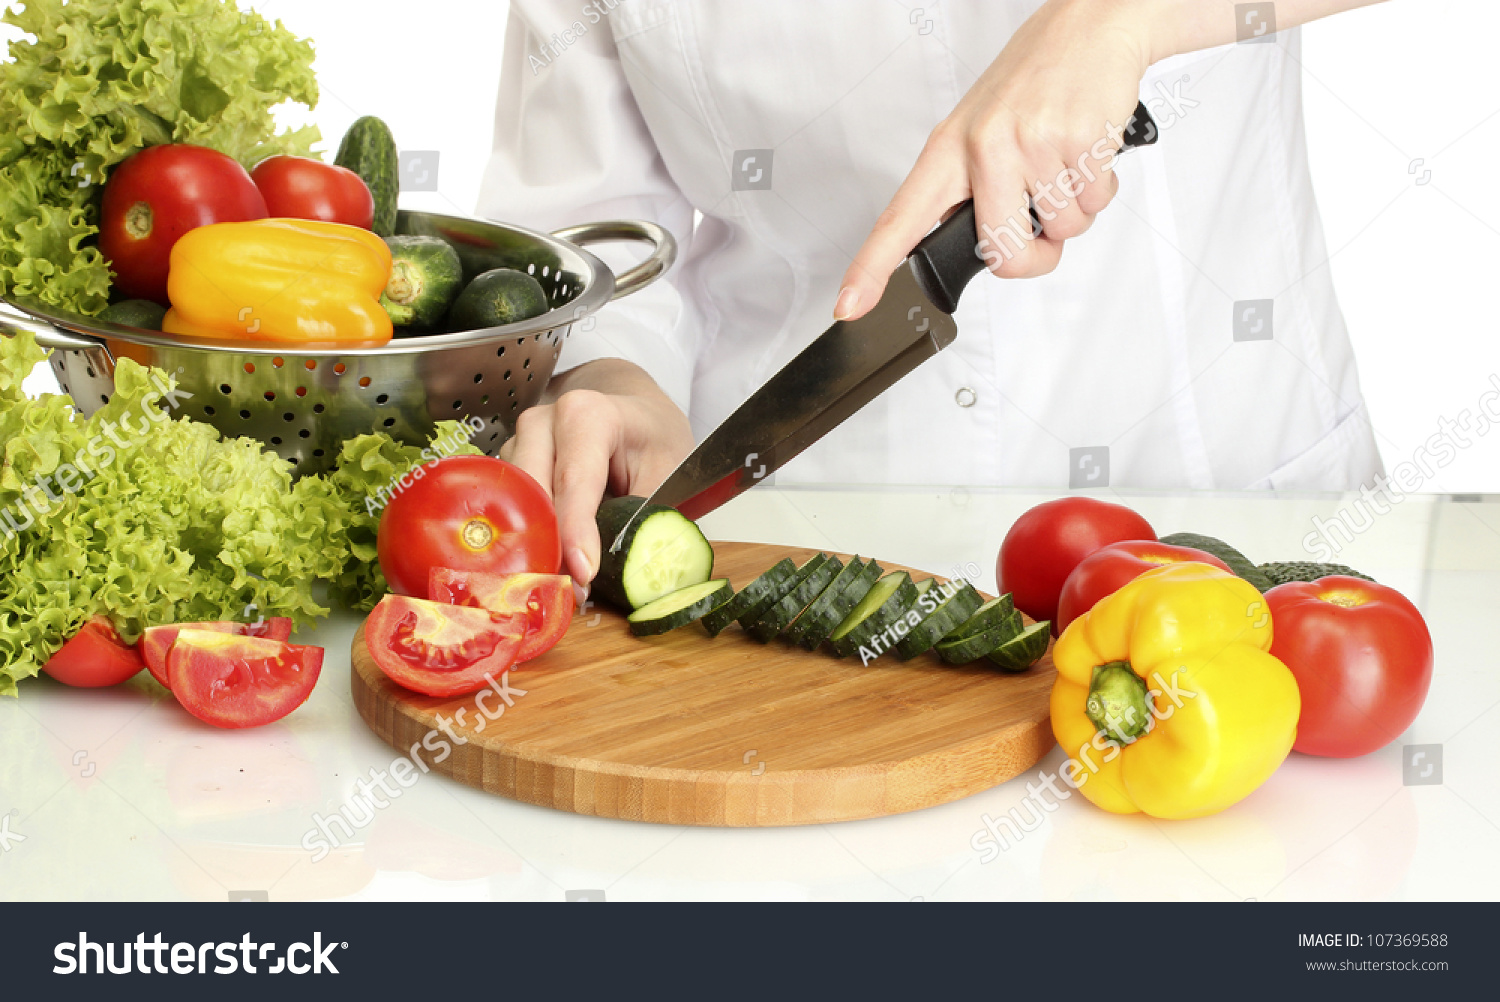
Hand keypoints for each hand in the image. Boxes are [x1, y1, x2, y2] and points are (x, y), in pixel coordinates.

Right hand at [499, 358, 692, 599]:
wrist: (638, 417)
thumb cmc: (653, 442)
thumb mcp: (667, 476)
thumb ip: (643, 518)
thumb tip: (623, 569)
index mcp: (587, 415)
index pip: (574, 481)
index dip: (576, 532)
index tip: (584, 575)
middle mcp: (544, 423)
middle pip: (532, 492)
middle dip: (549, 545)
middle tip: (572, 590)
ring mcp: (521, 442)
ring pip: (513, 501)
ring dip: (534, 545)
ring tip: (563, 582)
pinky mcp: (511, 465)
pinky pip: (510, 506)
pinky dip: (527, 538)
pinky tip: (549, 564)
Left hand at [836, 0, 1153, 318]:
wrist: (1089, 25)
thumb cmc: (1034, 81)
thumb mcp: (981, 129)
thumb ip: (973, 191)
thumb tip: (987, 252)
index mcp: (948, 150)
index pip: (899, 219)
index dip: (871, 267)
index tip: (849, 304)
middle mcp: (983, 147)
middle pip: (1003, 254)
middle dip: (1034, 256)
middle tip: (1043, 227)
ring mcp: (1029, 144)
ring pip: (1062, 231)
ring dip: (1074, 210)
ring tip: (1064, 161)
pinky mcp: (1077, 141)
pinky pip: (1094, 203)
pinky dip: (1099, 187)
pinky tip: (1086, 149)